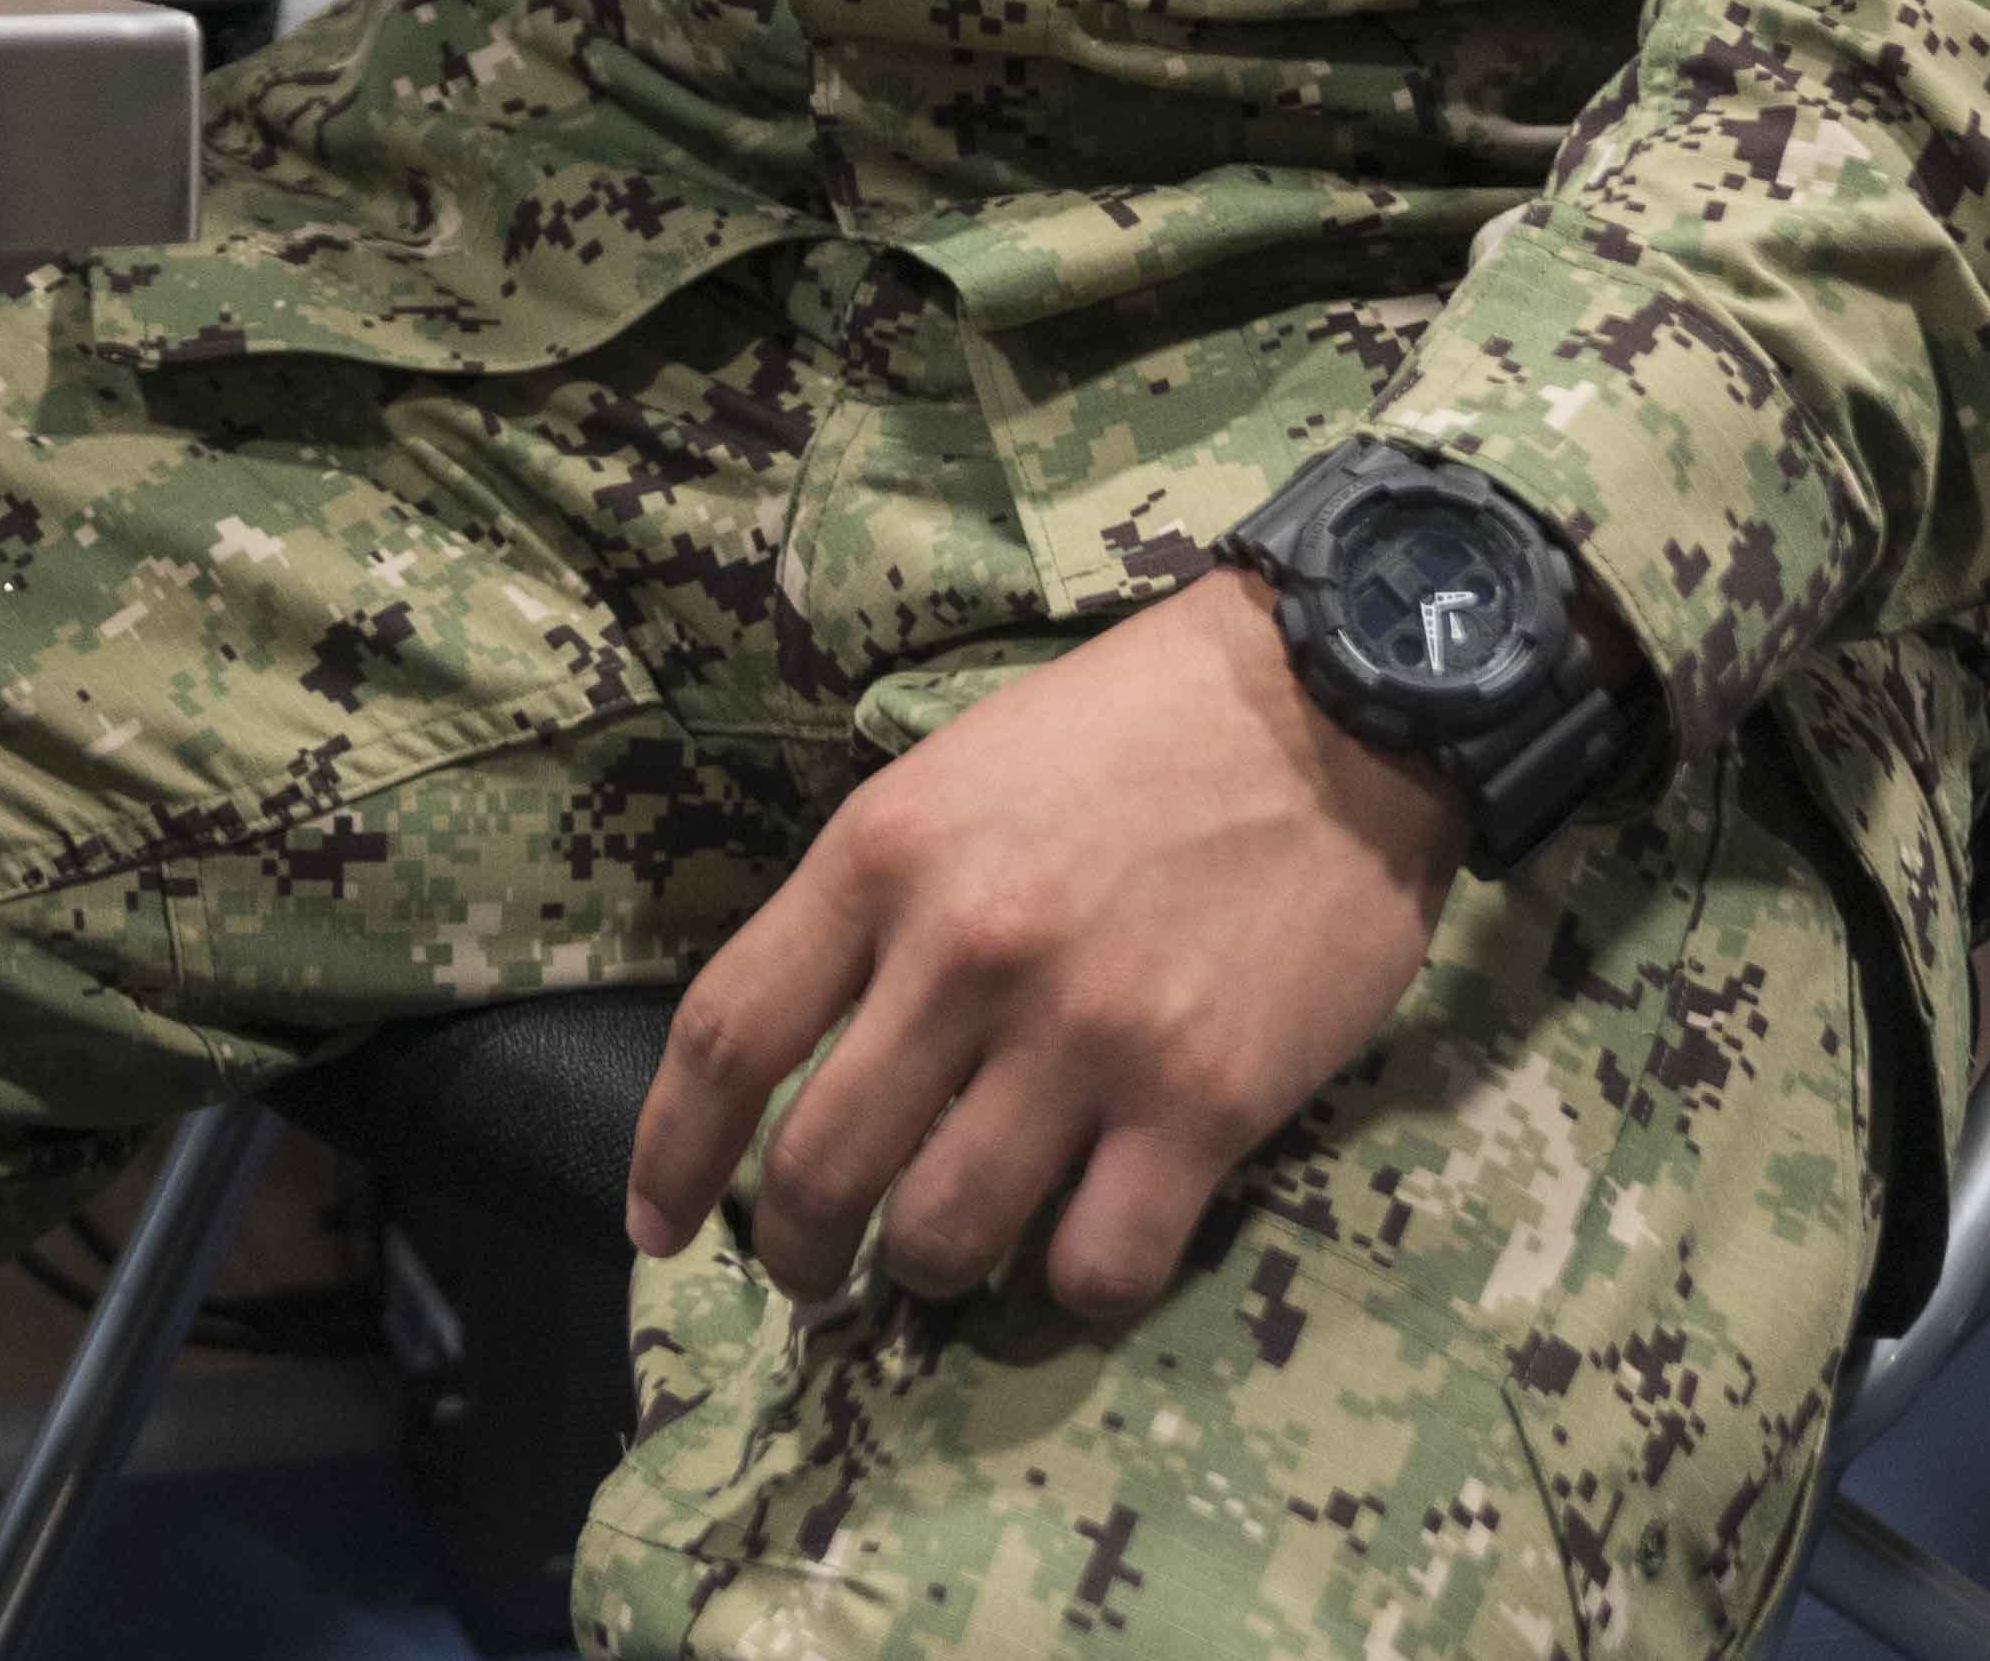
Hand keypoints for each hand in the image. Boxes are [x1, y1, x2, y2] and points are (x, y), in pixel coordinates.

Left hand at [622, 568, 1460, 1322]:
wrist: (1334, 704)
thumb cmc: (1135, 729)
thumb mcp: (955, 774)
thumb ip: (874, 904)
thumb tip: (813, 1045)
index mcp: (881, 857)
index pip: (726, 1037)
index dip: (671, 1153)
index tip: (654, 1224)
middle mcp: (964, 954)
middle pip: (820, 1167)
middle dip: (798, 1252)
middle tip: (814, 1274)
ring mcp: (1085, 1037)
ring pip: (945, 1237)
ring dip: (928, 1275)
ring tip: (944, 1262)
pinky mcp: (1203, 1104)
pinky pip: (1098, 1264)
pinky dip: (1074, 1285)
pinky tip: (1082, 1246)